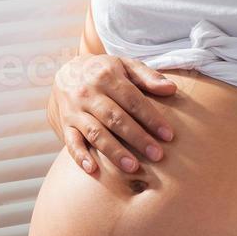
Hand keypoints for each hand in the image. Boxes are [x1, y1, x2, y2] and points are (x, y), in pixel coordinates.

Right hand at [52, 54, 176, 176]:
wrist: (67, 71)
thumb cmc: (104, 71)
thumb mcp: (125, 65)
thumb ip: (148, 76)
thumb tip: (171, 88)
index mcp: (106, 76)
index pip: (132, 100)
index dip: (151, 118)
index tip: (168, 135)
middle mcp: (88, 93)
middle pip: (115, 118)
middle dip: (137, 138)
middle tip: (157, 155)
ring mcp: (75, 110)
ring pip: (95, 133)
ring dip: (114, 151)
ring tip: (133, 167)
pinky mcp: (65, 124)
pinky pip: (71, 142)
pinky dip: (80, 156)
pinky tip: (93, 170)